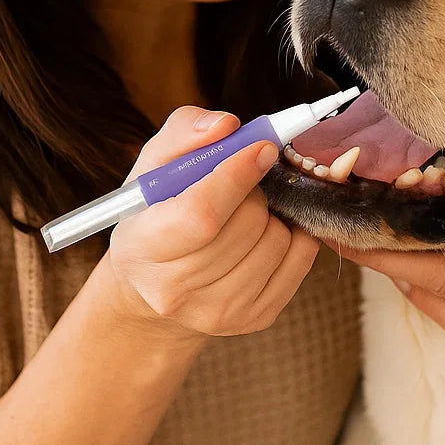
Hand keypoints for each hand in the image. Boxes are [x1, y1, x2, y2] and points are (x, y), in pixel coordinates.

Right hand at [106, 107, 319, 344]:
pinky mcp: (254, 319)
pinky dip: (292, 235)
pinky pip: (300, 260)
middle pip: (247, 226)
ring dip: (271, 214)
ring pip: (277, 240)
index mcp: (143, 247)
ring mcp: (218, 312)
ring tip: (243, 214)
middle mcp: (175, 291)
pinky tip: (263, 233)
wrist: (154, 285)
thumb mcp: (154, 165)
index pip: (202, 215)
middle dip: (253, 191)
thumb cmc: (156, 212)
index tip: (261, 148)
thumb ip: (185, 132)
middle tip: (238, 186)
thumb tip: (227, 125)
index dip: (237, 176)